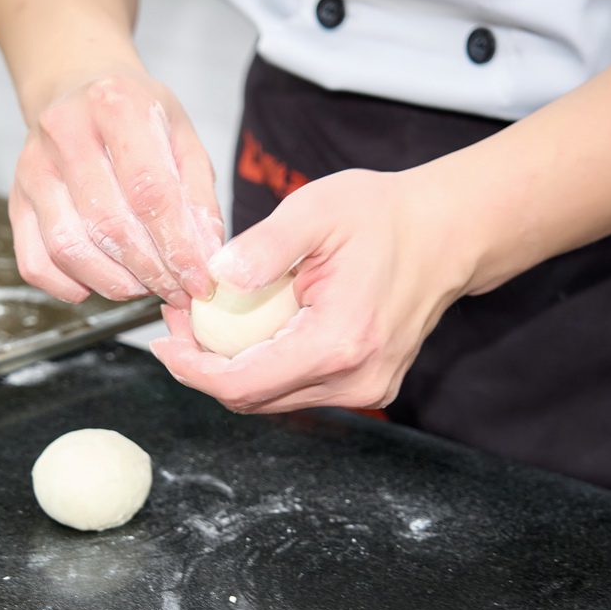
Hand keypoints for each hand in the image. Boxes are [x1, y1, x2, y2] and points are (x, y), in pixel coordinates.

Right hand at [9, 67, 223, 308]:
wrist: (76, 88)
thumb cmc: (135, 115)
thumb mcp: (181, 137)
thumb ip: (197, 197)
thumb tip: (205, 259)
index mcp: (116, 106)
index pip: (149, 191)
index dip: (177, 246)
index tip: (198, 280)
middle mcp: (65, 132)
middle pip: (108, 224)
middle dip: (149, 271)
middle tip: (176, 291)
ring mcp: (32, 168)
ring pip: (68, 248)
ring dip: (113, 282)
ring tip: (144, 286)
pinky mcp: (16, 201)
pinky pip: (35, 262)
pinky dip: (69, 286)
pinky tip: (100, 281)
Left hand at [150, 168, 477, 412]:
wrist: (447, 233)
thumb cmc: (385, 216)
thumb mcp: (317, 211)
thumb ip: (264, 246)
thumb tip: (215, 276)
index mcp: (339, 343)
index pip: (242, 384)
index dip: (191, 369)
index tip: (163, 340)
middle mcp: (354, 381)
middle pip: (251, 398)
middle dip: (203, 364)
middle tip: (180, 317)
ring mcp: (364, 390)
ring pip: (271, 398)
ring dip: (230, 367)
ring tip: (205, 318)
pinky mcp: (366, 387)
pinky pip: (294, 388)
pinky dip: (261, 365)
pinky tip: (246, 329)